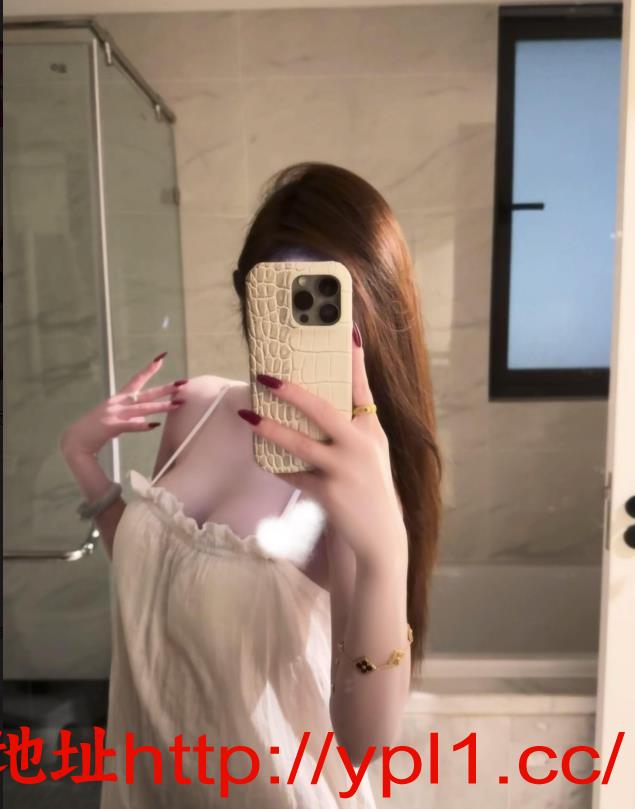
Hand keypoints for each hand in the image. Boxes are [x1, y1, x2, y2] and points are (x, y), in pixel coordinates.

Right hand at [59, 352, 186, 457]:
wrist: (74, 442)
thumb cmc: (95, 431)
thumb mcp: (115, 421)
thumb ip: (131, 419)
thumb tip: (146, 422)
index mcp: (118, 400)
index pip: (136, 380)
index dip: (149, 370)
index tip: (161, 358)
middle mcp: (117, 403)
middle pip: (146, 393)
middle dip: (165, 388)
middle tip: (182, 383)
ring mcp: (114, 414)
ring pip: (142, 408)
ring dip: (161, 406)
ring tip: (177, 404)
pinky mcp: (110, 426)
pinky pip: (130, 425)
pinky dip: (142, 425)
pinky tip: (154, 425)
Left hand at [237, 325, 407, 572]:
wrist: (381, 536)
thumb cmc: (370, 488)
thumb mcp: (370, 453)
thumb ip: (351, 429)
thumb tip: (317, 404)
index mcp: (371, 432)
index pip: (362, 388)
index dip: (355, 359)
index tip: (348, 329)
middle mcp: (361, 446)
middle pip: (323, 410)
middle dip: (291, 391)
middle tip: (265, 376)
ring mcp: (345, 470)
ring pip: (300, 443)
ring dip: (270, 428)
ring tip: (247, 415)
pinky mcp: (329, 493)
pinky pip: (294, 475)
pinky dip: (276, 466)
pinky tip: (261, 457)